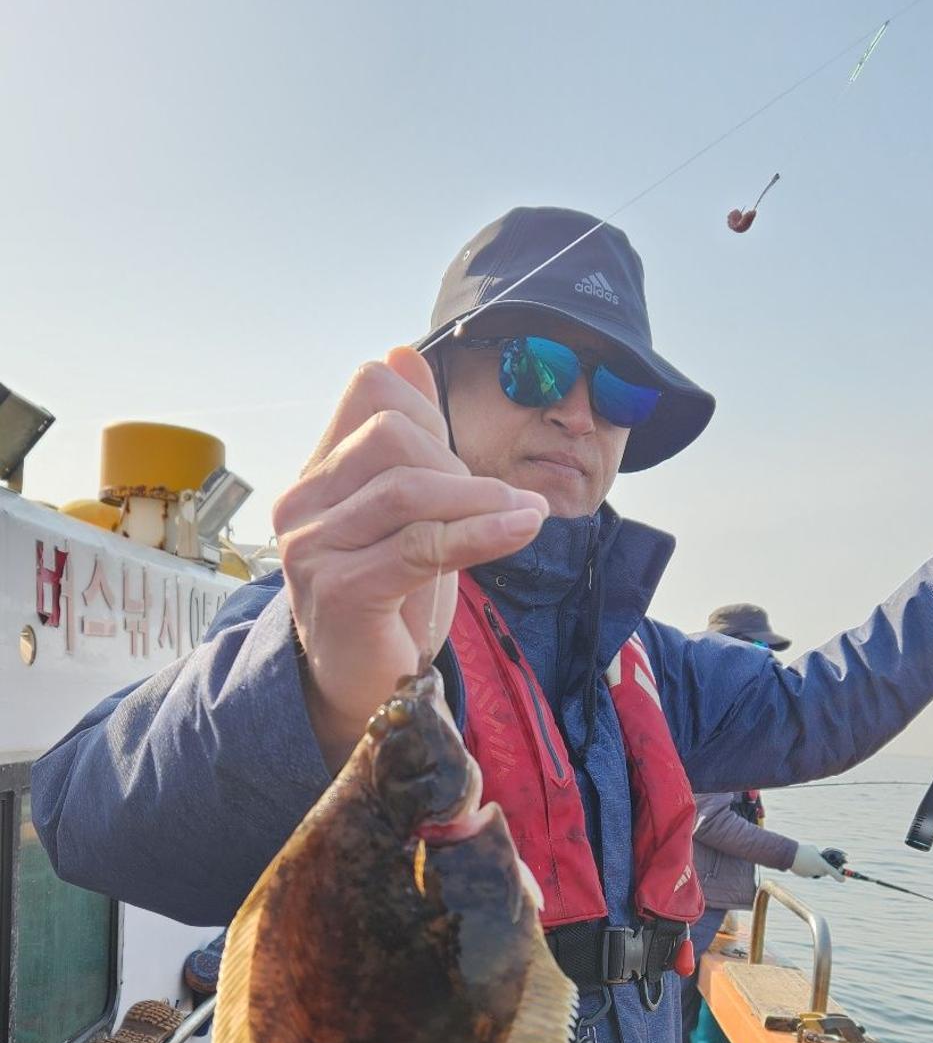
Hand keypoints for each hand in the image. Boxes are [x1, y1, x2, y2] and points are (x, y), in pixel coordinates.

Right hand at [274, 348, 548, 768]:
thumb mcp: (404, 510)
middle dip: (457, 463)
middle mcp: (301, 503)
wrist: (365, 690)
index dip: (431, 412)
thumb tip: (400, 352)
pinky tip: (520, 528)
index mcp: (317, 474)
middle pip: (393, 436)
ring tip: (519, 518)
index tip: (460, 461)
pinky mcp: (340, 590)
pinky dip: (482, 533)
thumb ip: (406, 437)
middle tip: (489, 504)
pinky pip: (422, 544)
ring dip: (480, 500)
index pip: (371, 390)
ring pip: (409, 489)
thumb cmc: (388, 600)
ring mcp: (313, 547)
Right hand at [791, 844, 845, 881]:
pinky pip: (808, 872)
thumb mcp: (813, 849)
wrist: (789, 855)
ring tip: (807, 859)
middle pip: (824, 872)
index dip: (838, 876)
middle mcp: (817, 871)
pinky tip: (802, 862)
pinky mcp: (803, 875)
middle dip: (824, 868)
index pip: (833, 871)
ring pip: (815, 871)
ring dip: (814, 867)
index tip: (843, 880)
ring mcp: (810, 874)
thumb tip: (818, 856)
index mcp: (822, 864)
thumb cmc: (803, 850)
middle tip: (821, 861)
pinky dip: (806, 868)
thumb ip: (818, 854)